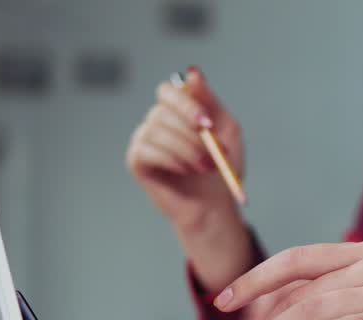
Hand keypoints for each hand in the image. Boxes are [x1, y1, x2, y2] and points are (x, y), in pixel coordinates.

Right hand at [126, 67, 244, 232]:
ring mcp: (144, 138)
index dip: (187, 104)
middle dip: (192, 135)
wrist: (214, 203)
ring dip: (186, 150)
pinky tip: (185, 171)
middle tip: (212, 155)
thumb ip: (210, 100)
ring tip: (204, 167)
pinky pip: (147, 150)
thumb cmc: (221, 166)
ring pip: (157, 131)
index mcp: (178, 110)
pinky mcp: (136, 160)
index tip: (208, 124)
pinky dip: (171, 160)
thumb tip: (192, 71)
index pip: (169, 90)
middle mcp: (157, 120)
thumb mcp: (226, 130)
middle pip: (162, 110)